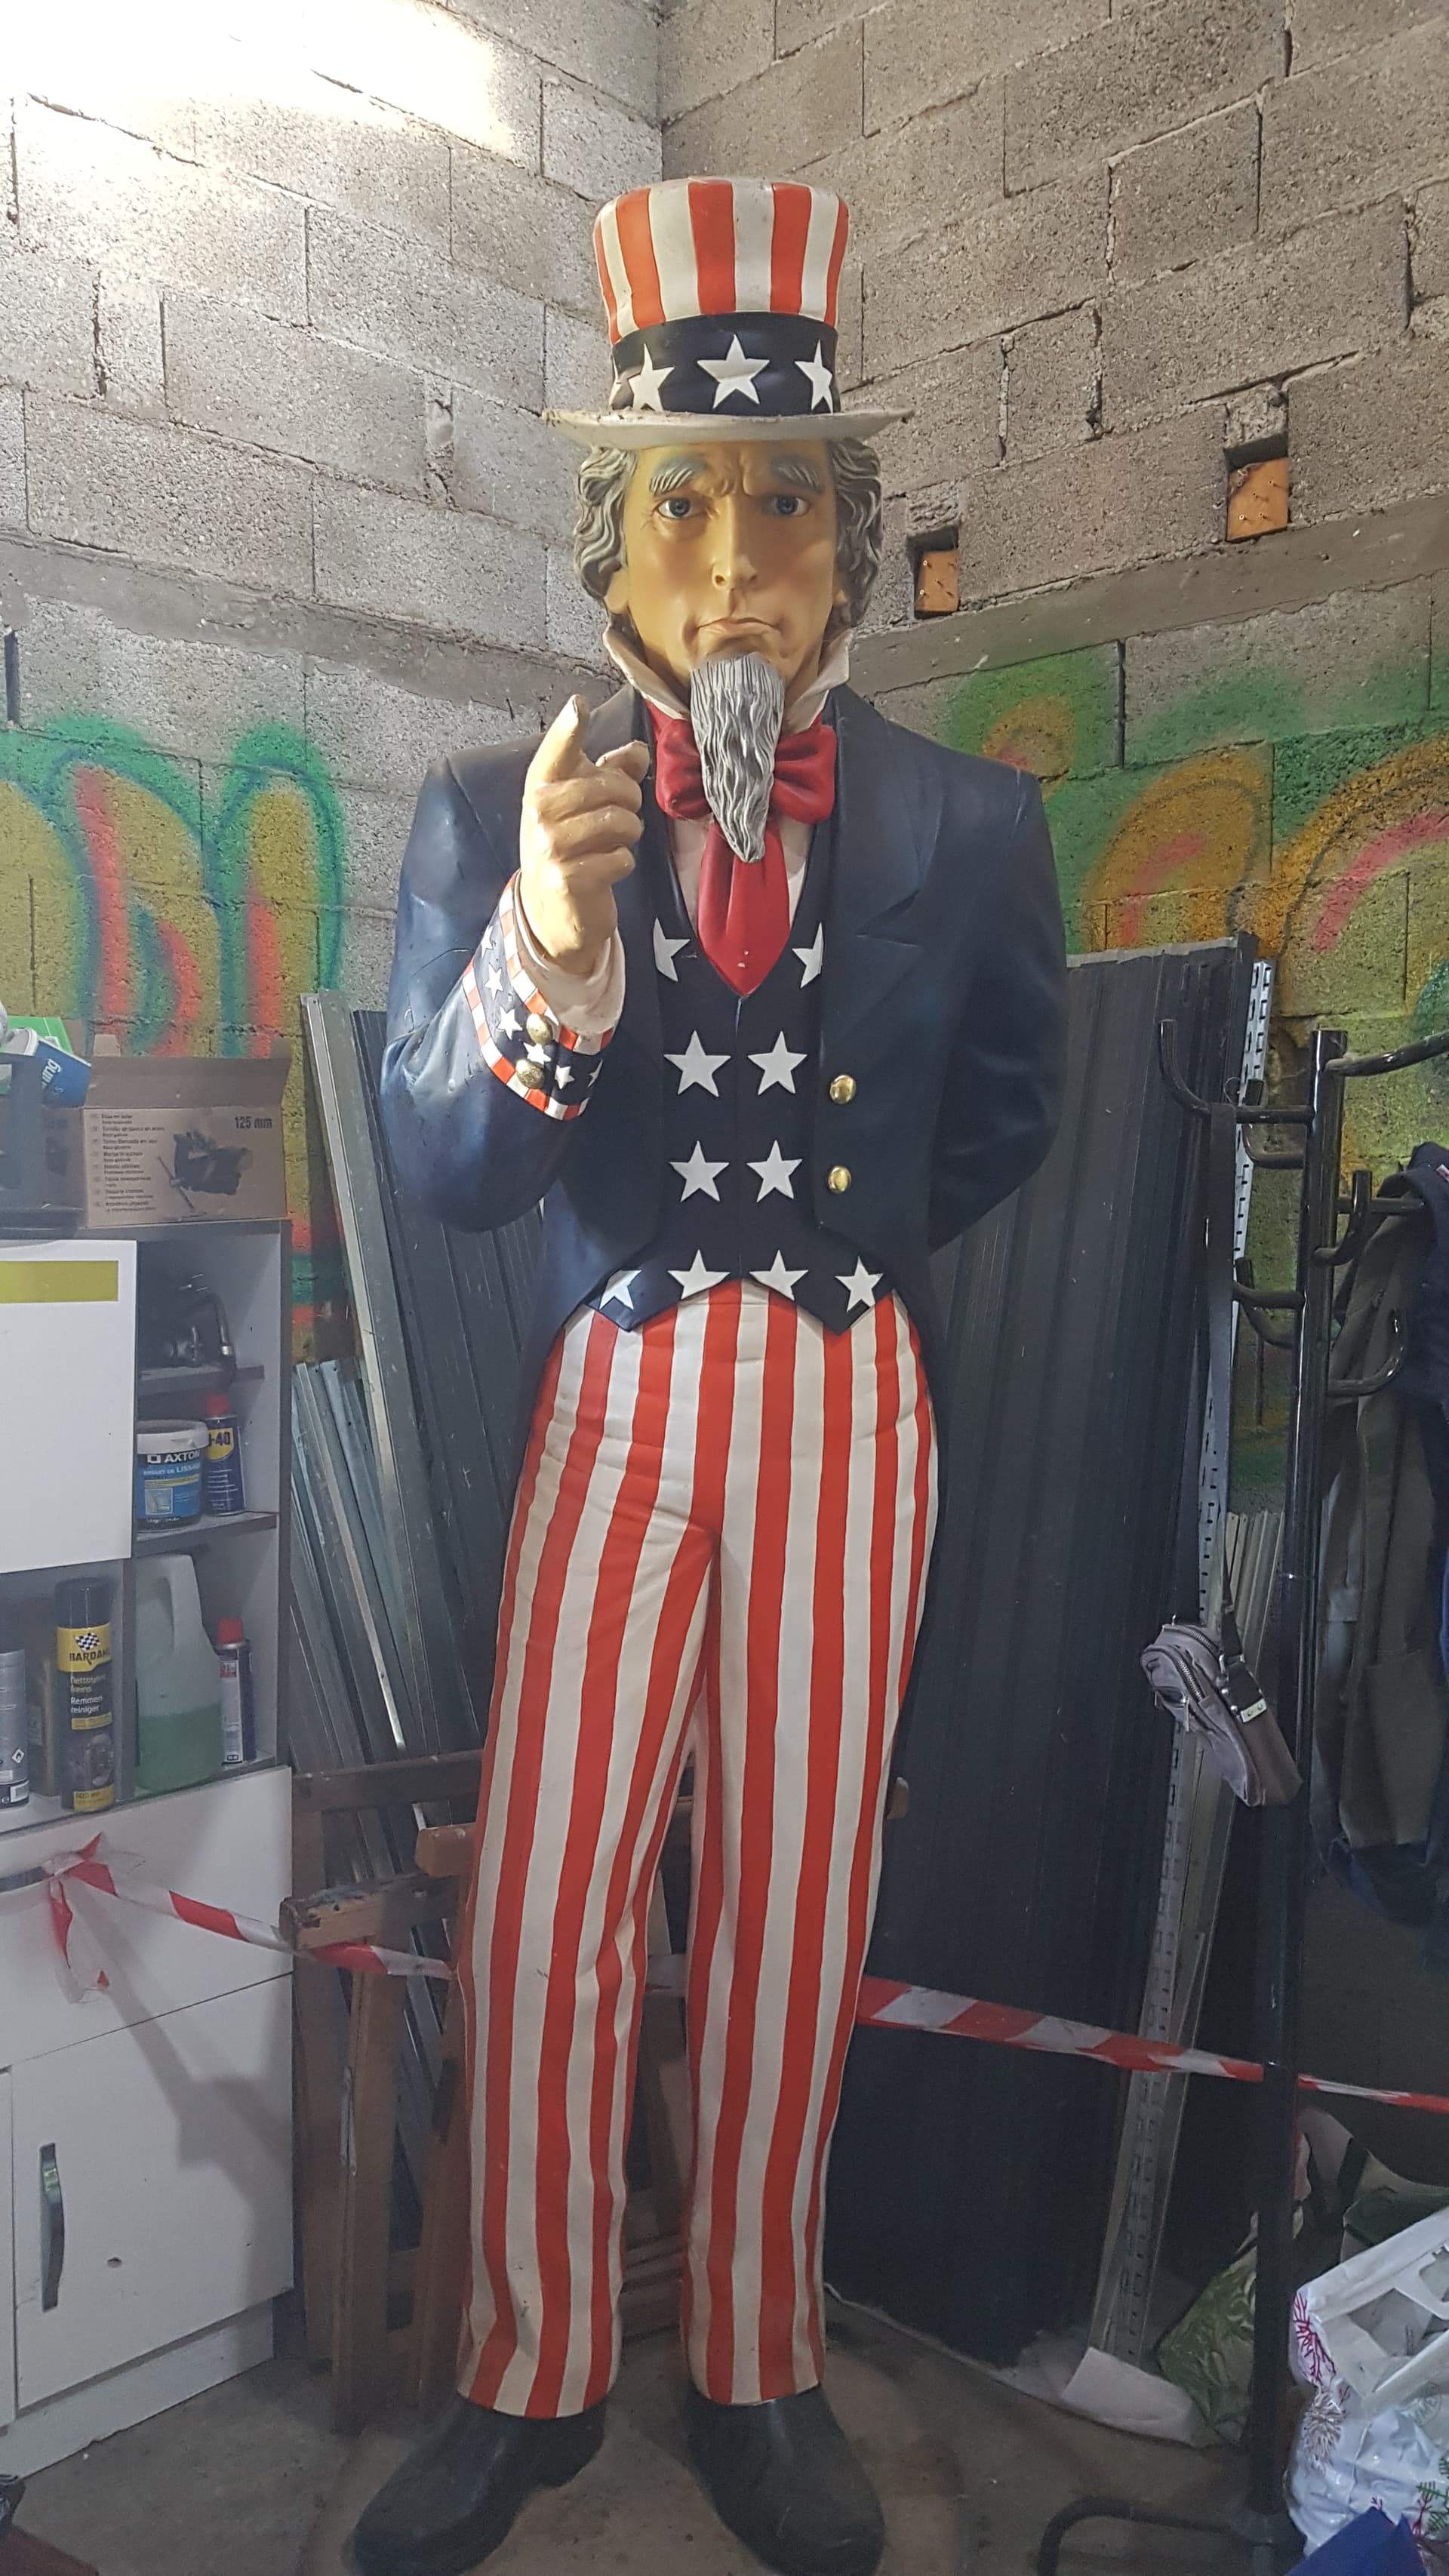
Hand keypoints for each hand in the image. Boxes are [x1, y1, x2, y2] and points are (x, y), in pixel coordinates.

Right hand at [518, 695, 649, 976]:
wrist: (548, 911)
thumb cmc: (569, 848)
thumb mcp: (583, 806)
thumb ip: (611, 772)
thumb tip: (639, 750)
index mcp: (542, 785)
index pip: (556, 750)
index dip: (569, 727)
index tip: (579, 705)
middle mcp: (540, 811)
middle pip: (608, 786)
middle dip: (629, 799)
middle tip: (625, 813)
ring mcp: (550, 846)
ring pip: (618, 821)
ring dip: (629, 832)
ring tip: (616, 841)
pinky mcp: (568, 878)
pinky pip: (620, 858)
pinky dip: (624, 863)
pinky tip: (608, 868)